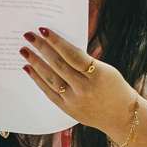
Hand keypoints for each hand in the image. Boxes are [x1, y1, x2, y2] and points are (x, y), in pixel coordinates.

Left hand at [20, 28, 135, 133]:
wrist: (122, 116)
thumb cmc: (114, 87)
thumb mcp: (106, 70)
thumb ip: (85, 61)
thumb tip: (60, 47)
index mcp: (97, 75)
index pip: (73, 54)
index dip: (57, 41)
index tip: (43, 30)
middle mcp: (84, 88)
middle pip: (58, 64)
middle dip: (41, 48)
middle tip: (28, 35)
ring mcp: (74, 100)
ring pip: (50, 78)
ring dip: (35, 63)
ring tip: (24, 50)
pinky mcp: (67, 109)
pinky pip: (48, 92)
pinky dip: (37, 79)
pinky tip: (28, 68)